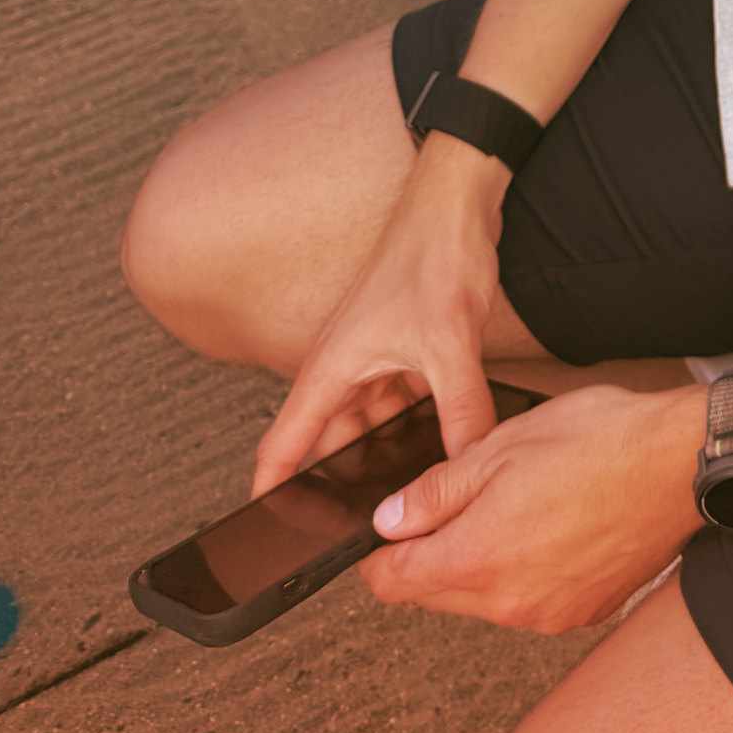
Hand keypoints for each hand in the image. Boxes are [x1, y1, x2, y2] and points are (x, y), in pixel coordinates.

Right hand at [252, 135, 509, 495]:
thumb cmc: (434, 250)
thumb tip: (469, 463)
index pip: (281, 447)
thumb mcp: (449, 344)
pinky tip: (446, 433)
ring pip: (372, 422)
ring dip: (391, 445)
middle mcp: (343, 365)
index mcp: (329, 368)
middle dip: (348, 479)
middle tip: (371, 519)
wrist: (460, 196)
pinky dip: (417, 417)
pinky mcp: (403, 344)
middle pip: (333, 443)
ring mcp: (373, 355)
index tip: (263, 536)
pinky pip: (401, 398)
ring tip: (417, 481)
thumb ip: (461, 411)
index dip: (270, 494)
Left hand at [361, 384, 701, 632]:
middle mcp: (509, 602)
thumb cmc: (601, 443)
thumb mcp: (502, 446)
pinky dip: (525, 572)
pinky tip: (549, 526)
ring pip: (485, 599)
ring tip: (515, 505)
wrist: (680, 463)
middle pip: (437, 595)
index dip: (377, 558)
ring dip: (481, 562)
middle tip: (454, 504)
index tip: (380, 539)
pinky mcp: (583, 613)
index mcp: (478, 557)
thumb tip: (391, 520)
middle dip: (432, 555)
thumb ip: (436, 491)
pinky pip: (530, 601)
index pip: (395, 582)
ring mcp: (548, 615)